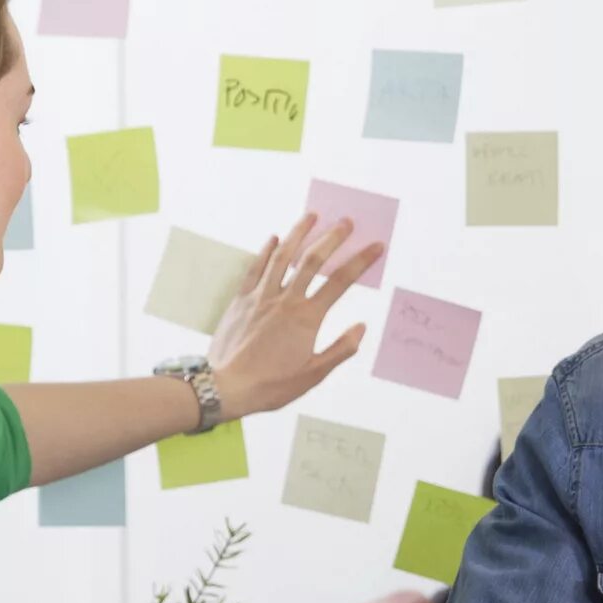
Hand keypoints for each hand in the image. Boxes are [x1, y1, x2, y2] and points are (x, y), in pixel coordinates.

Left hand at [207, 215, 376, 420]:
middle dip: (332, 238)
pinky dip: (266, 251)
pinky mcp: (241, 300)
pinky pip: (255, 269)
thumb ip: (340, 349)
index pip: (341, 281)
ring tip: (311, 216)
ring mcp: (261, 297)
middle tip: (346, 222)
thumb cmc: (271, 385)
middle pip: (313, 260)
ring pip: (282, 256)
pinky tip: (274, 238)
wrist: (226, 386)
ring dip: (299, 234)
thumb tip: (361, 328)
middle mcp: (285, 300)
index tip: (376, 246)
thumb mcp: (313, 374)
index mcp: (306, 318)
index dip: (361, 261)